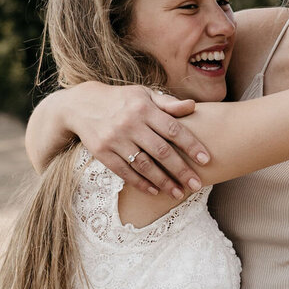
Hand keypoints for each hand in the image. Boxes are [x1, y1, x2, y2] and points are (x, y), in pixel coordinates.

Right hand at [65, 83, 211, 199]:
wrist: (82, 105)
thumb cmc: (122, 100)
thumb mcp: (144, 95)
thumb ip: (168, 103)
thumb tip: (193, 106)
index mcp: (144, 108)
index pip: (173, 129)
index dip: (191, 145)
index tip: (206, 160)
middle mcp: (130, 124)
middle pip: (161, 151)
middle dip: (181, 170)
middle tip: (197, 184)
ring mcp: (115, 139)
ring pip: (144, 165)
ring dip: (163, 181)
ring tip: (179, 193)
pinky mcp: (102, 153)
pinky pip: (124, 172)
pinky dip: (141, 183)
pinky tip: (155, 191)